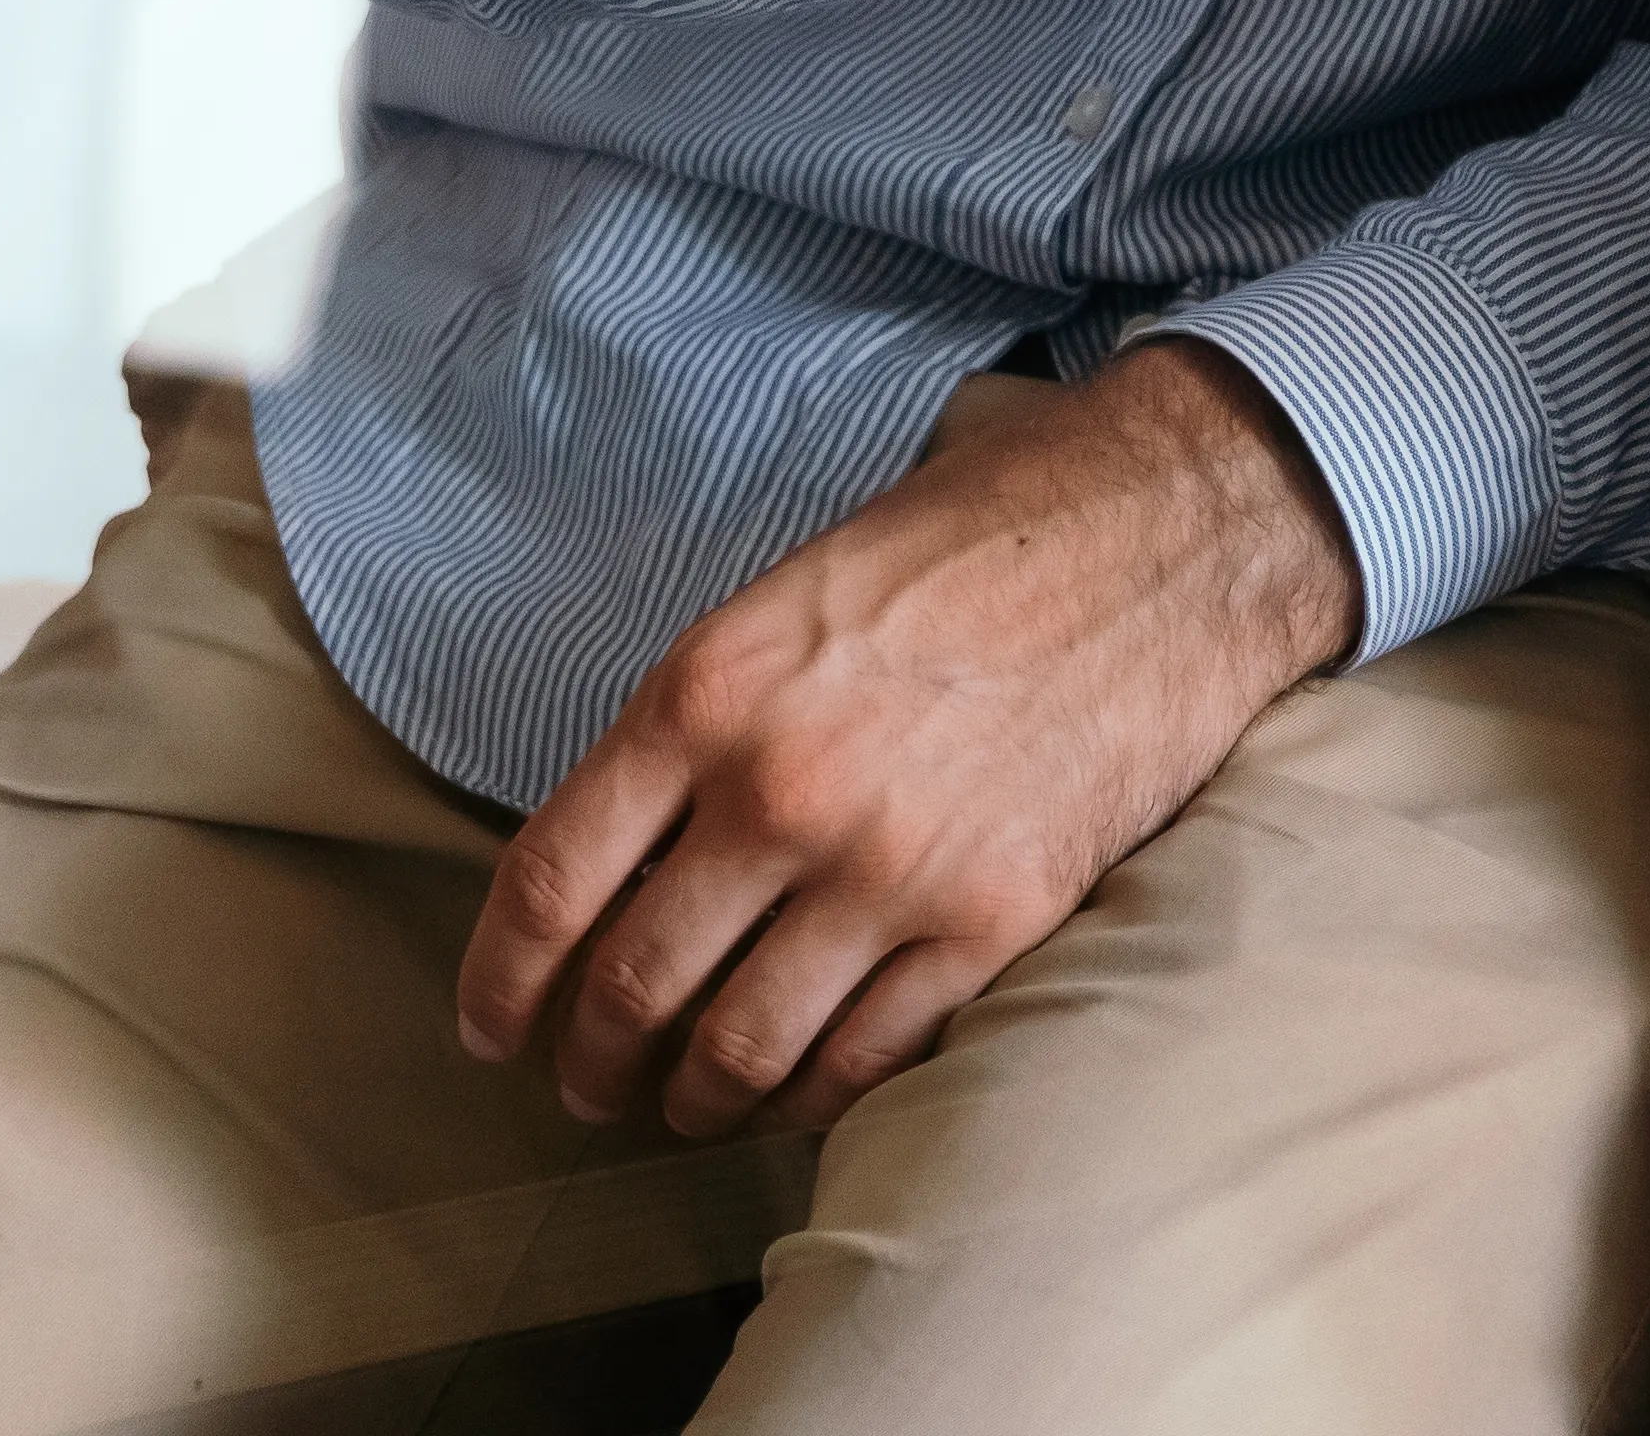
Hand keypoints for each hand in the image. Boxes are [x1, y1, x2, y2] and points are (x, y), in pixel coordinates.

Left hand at [454, 342, 1361, 1141]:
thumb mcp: (788, 593)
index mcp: (704, 691)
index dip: (500, 979)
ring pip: (741, 1049)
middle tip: (582, 1084)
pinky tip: (794, 1094)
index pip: (552, 881)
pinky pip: (866, 1058)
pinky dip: (812, 1097)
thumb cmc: (970, 542)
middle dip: (590, 1060)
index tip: (487, 1027)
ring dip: (693, 1101)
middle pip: (632, 986)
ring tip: (681, 1109)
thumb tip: (626, 843)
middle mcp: (778, 791)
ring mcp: (888, 869)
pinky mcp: (990, 923)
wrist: (1163, 540)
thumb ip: (699, 720)